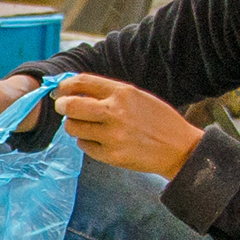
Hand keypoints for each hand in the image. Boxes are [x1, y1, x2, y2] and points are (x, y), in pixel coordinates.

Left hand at [51, 73, 205, 178]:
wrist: (179, 148)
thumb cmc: (156, 119)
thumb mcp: (136, 96)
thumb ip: (107, 92)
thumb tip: (73, 90)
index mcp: (122, 93)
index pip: (81, 82)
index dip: (65, 85)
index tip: (60, 90)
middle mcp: (115, 112)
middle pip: (70, 106)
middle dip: (62, 105)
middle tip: (63, 107)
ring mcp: (112, 136)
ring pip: (73, 127)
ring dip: (74, 124)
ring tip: (86, 125)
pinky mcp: (111, 156)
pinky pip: (84, 145)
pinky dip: (86, 141)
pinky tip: (98, 139)